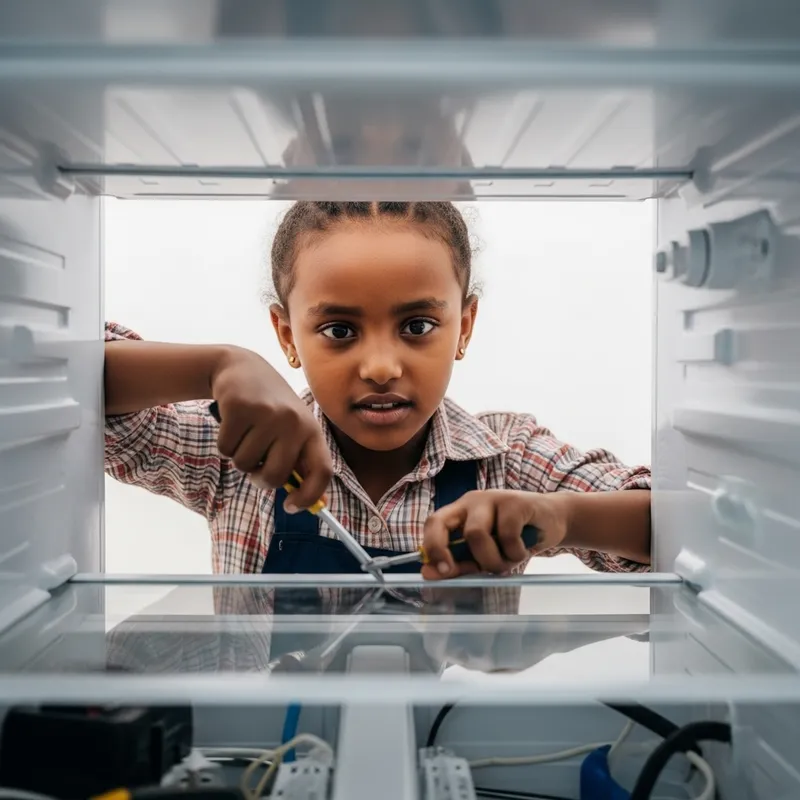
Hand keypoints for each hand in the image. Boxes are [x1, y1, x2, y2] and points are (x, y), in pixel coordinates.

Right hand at [210, 348, 332, 509]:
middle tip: (256, 465)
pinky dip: (224, 444)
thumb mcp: (291, 429)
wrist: (242, 368)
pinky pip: (225, 449)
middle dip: (260, 479)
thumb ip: (298, 461)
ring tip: (246, 434)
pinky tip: (232, 424)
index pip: (323, 471)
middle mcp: (294, 421)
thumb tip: (312, 503)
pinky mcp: (239, 408)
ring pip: (245, 465)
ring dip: (239, 457)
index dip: (310, 496)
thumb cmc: (269, 409)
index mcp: (312, 430)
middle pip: (274, 476)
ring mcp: (267, 414)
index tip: (291, 506)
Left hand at [420, 489, 570, 579]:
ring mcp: (493, 498)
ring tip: (508, 562)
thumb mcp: (485, 554)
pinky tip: (523, 550)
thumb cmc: (516, 538)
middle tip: (455, 570)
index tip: (438, 572)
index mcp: (460, 511)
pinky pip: (507, 535)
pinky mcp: (516, 502)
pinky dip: (515, 552)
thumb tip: (428, 573)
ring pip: (476, 535)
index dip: (430, 547)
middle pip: (442, 522)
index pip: (433, 523)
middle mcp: (472, 501)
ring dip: (491, 559)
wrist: (554, 520)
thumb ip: (459, 563)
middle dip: (443, 550)